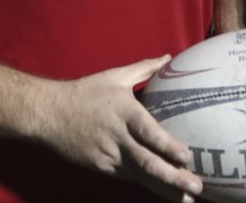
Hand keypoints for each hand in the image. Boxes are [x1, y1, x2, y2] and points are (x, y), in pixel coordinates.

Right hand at [38, 55, 202, 202]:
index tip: (187, 157)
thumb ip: (145, 68)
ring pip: (140, 176)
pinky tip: (164, 192)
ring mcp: (109, 157)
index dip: (167, 147)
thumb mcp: (116, 76)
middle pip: (148, 163)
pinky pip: (128, 176)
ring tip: (186, 201)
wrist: (49, 114)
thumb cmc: (85, 92)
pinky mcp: (101, 168)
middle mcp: (118, 138)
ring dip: (164, 189)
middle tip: (196, 188)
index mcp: (125, 113)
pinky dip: (146, 184)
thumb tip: (169, 57)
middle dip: (173, 178)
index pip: (149, 133)